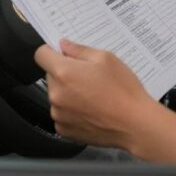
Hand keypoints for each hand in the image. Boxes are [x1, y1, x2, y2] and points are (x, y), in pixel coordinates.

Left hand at [34, 39, 159, 147]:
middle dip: (65, 72)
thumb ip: (80, 50)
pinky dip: (72, 110)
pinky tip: (91, 110)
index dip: (51, 51)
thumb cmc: (123, 90)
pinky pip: (62, 113)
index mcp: (64, 72)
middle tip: (89, 76)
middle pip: (51, 75)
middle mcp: (55, 94)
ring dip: (68, 92)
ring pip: (57, 95)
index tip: (63, 54)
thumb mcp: (106, 59)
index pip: (41, 55)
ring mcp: (58, 114)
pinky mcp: (64, 129)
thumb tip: (63, 45)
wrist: (134, 124)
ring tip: (93, 95)